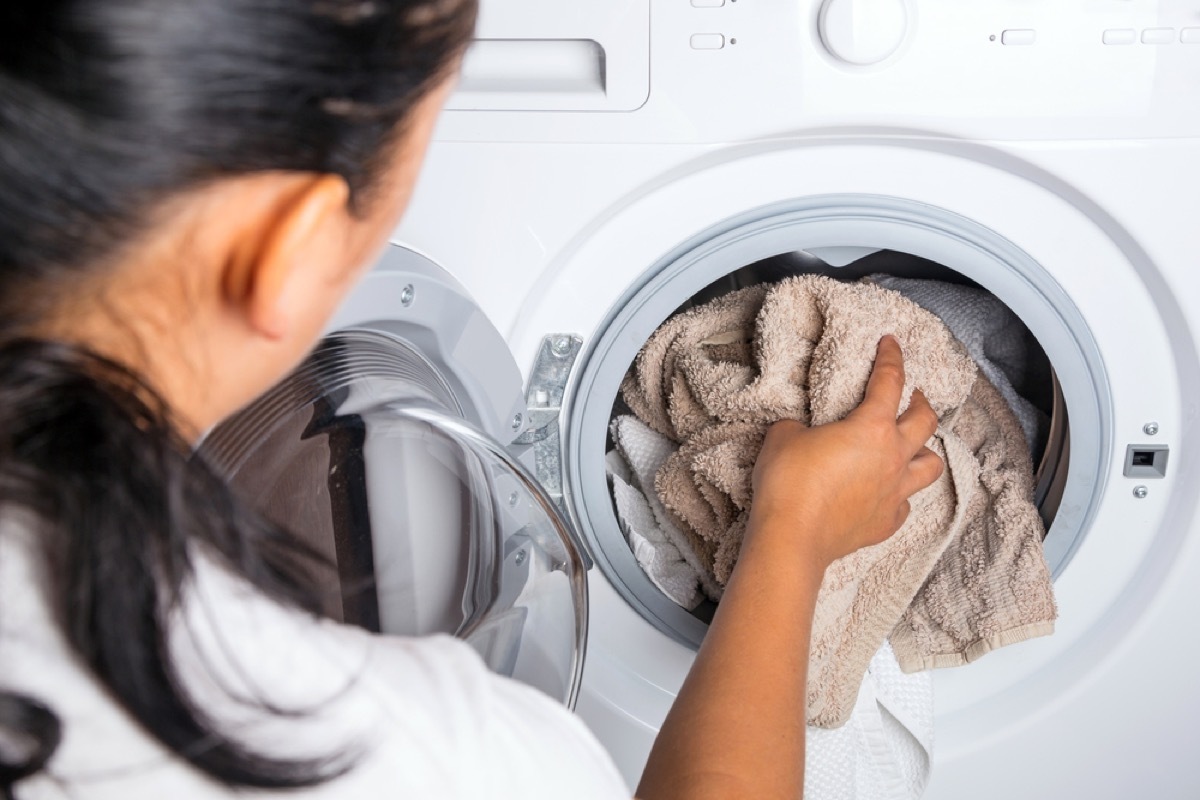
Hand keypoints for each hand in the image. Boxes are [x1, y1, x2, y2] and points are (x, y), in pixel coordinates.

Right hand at [746, 335, 942, 571]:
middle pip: (926, 422)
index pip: (890, 381)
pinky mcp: (886, 523)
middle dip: (921, 403)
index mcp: (872, 427)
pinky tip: (887, 492)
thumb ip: (798, 426)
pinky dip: (900, 494)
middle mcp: (894, 458)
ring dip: (925, 451)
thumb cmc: (789, 483)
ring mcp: (895, 493)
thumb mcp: (783, 437)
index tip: (891, 343)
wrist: (792, 537)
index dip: (892, 357)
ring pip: (931, 466)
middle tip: (912, 397)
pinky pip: (905, 504)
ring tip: (912, 447)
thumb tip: (802, 431)